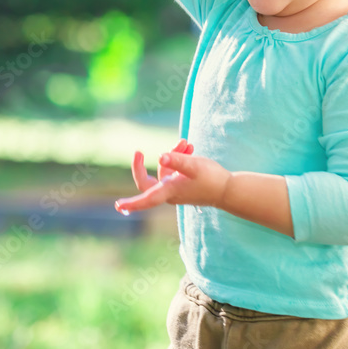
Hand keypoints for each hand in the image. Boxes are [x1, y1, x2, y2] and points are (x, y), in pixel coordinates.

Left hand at [115, 143, 231, 213]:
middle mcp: (170, 193)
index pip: (146, 198)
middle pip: (148, 182)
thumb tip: (160, 157)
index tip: (118, 206)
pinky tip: (189, 147)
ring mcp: (176, 190)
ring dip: (173, 155)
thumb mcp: (194, 166)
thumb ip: (177, 160)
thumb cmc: (212, 179)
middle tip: (138, 152)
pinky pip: (174, 171)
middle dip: (142, 166)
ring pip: (165, 170)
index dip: (132, 203)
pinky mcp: (183, 185)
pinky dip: (179, 159)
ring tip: (186, 142)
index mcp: (169, 191)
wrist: (229, 190)